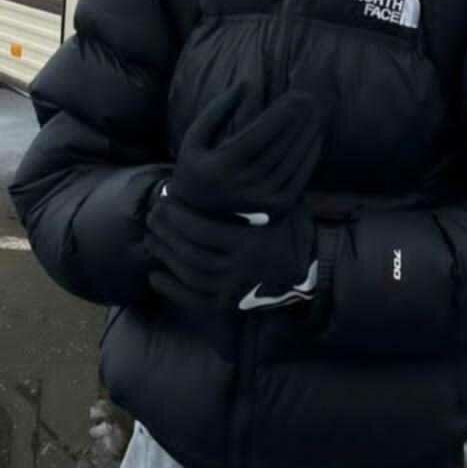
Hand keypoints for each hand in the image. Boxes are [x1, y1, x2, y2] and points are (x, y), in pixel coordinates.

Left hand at [144, 191, 316, 315]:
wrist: (313, 271)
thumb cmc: (294, 230)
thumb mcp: (282, 205)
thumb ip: (255, 192)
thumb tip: (224, 163)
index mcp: (251, 244)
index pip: (203, 230)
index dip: (179, 215)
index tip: (165, 199)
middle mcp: (241, 270)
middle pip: (192, 252)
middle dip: (167, 233)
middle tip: (153, 215)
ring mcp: (235, 290)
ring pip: (190, 275)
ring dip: (166, 256)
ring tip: (152, 238)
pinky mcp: (230, 305)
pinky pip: (194, 300)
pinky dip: (172, 289)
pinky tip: (156, 275)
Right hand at [166, 83, 325, 218]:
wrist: (200, 215)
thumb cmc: (198, 167)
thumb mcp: (195, 138)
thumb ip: (216, 110)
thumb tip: (245, 84)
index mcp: (218, 170)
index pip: (254, 139)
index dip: (276, 117)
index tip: (293, 96)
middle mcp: (241, 188)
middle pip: (277, 149)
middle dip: (297, 121)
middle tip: (310, 98)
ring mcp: (261, 202)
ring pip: (291, 162)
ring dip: (307, 135)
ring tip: (317, 112)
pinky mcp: (276, 209)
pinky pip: (299, 179)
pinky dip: (310, 156)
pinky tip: (315, 136)